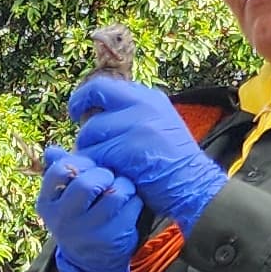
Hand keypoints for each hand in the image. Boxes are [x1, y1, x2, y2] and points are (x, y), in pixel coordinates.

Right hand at [37, 147, 141, 271]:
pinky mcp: (110, 238)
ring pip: (115, 193)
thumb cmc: (79, 217)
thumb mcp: (64, 198)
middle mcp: (63, 218)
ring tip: (122, 190)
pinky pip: (131, 207)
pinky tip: (129, 206)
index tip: (90, 168)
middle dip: (105, 174)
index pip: (61, 169)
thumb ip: (62, 173)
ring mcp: (86, 231)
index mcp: (47, 202)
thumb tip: (51, 150)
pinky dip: (135, 202)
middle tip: (109, 179)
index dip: (81, 162)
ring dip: (124, 186)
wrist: (89, 260)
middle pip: (88, 183)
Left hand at [67, 74, 227, 226]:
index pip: (102, 86)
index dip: (83, 98)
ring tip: (105, 165)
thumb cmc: (171, 163)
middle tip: (87, 146)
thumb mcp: (157, 126)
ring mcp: (137, 125)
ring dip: (89, 153)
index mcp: (149, 98)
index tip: (76, 113)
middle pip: (93, 104)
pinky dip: (96, 168)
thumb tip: (91, 113)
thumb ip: (130, 115)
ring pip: (89, 133)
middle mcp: (143, 105)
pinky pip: (95, 155)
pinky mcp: (128, 149)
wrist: (194, 185)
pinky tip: (110, 175)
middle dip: (84, 129)